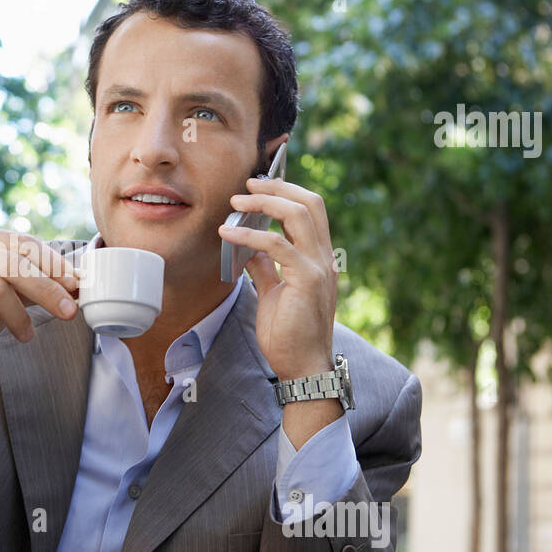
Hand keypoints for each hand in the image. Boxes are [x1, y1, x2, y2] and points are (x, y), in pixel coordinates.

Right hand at [0, 222, 80, 390]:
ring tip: (25, 334)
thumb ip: (32, 285)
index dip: (53, 264)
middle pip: (12, 262)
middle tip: (68, 311)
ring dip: (16, 315)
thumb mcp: (4, 297)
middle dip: (46, 289)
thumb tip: (75, 284)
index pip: (22, 242)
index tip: (76, 285)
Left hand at [217, 177, 337, 382]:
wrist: (302, 367)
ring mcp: (319, 267)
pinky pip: (277, 245)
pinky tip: (228, 234)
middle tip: (247, 185)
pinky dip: (250, 234)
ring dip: (264, 203)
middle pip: (310, 203)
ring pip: (298, 215)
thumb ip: (265, 268)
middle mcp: (324, 257)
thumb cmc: (288, 334)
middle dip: (278, 188)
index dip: (286, 192)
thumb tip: (249, 249)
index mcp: (319, 258)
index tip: (258, 188)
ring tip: (235, 202)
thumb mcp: (273, 293)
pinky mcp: (307, 279)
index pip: (310, 211)